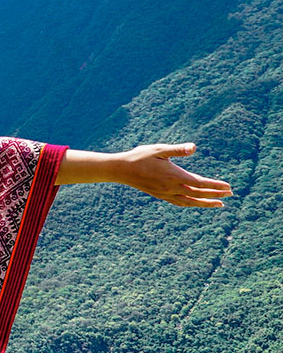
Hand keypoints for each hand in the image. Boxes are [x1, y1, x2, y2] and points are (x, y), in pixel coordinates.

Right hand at [115, 143, 231, 206]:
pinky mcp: (160, 195)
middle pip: (198, 194)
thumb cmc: (140, 156)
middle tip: (231, 195)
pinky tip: (195, 203)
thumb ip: (177, 150)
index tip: (228, 187)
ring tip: (219, 205)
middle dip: (215, 195)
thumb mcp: (159, 149)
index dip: (215, 186)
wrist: (121, 169)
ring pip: (190, 202)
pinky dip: (191, 204)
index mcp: (173, 176)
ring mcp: (165, 193)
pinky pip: (179, 202)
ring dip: (205, 203)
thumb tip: (194, 147)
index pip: (199, 183)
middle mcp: (171, 187)